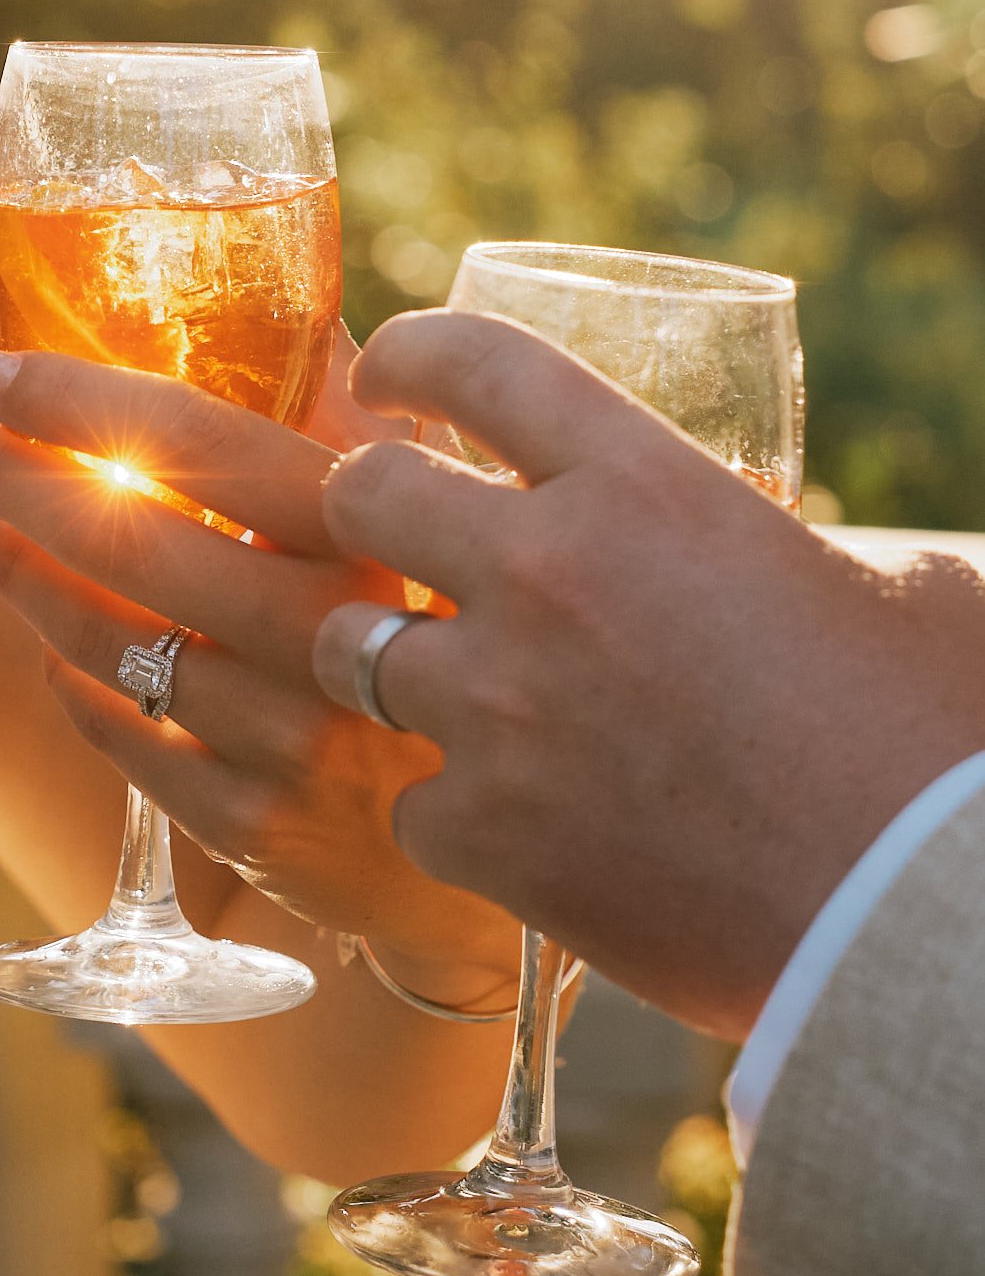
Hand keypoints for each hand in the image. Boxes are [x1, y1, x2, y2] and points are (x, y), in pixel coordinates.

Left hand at [0, 344, 524, 1007]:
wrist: (590, 833)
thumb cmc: (517, 648)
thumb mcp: (480, 525)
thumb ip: (387, 436)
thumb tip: (326, 325)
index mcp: (380, 545)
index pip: (197, 442)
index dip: (77, 399)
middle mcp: (331, 646)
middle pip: (132, 540)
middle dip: (23, 480)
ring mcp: (291, 747)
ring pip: (113, 646)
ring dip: (29, 574)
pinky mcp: (263, 831)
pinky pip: (130, 743)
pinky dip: (78, 681)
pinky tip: (53, 639)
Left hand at [314, 310, 984, 1037]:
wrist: (916, 918)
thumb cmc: (929, 741)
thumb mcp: (882, 586)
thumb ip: (789, 546)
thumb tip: (798, 557)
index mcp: (646, 487)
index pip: (478, 362)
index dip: (413, 357)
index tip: (388, 377)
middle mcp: (549, 576)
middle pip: (362, 492)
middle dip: (362, 507)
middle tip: (388, 536)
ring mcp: (501, 708)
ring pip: (349, 649)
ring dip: (391, 664)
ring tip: (452, 692)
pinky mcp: (484, 833)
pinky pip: (409, 804)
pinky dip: (452, 818)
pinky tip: (517, 830)